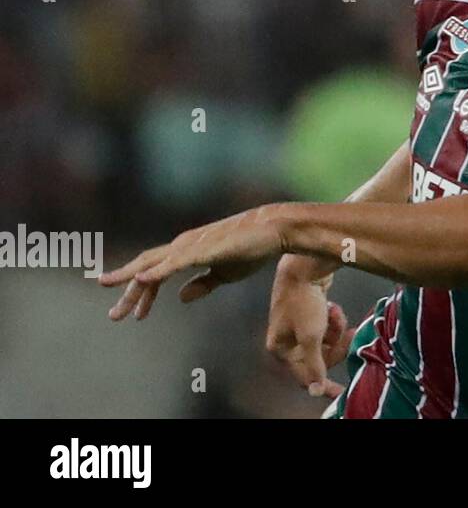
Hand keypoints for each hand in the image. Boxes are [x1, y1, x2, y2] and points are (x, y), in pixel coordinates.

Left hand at [99, 205, 286, 320]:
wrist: (274, 230)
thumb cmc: (252, 249)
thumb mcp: (224, 274)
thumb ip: (203, 284)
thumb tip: (181, 298)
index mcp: (187, 252)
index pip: (155, 273)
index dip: (142, 294)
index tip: (135, 315)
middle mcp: (183, 246)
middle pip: (146, 268)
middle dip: (127, 291)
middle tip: (113, 316)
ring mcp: (191, 246)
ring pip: (153, 265)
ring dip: (131, 281)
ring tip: (115, 298)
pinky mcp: (203, 249)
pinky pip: (174, 262)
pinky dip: (156, 271)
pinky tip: (141, 279)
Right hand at [267, 259, 353, 398]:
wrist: (304, 266)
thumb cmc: (304, 303)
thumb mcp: (311, 336)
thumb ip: (314, 365)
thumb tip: (315, 391)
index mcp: (281, 348)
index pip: (303, 376)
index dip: (322, 384)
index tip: (340, 393)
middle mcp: (286, 339)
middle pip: (318, 357)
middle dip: (335, 346)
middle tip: (349, 334)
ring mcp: (298, 325)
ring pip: (325, 341)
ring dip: (335, 330)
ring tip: (336, 313)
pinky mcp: (309, 312)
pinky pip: (326, 326)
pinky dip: (333, 319)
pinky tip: (333, 306)